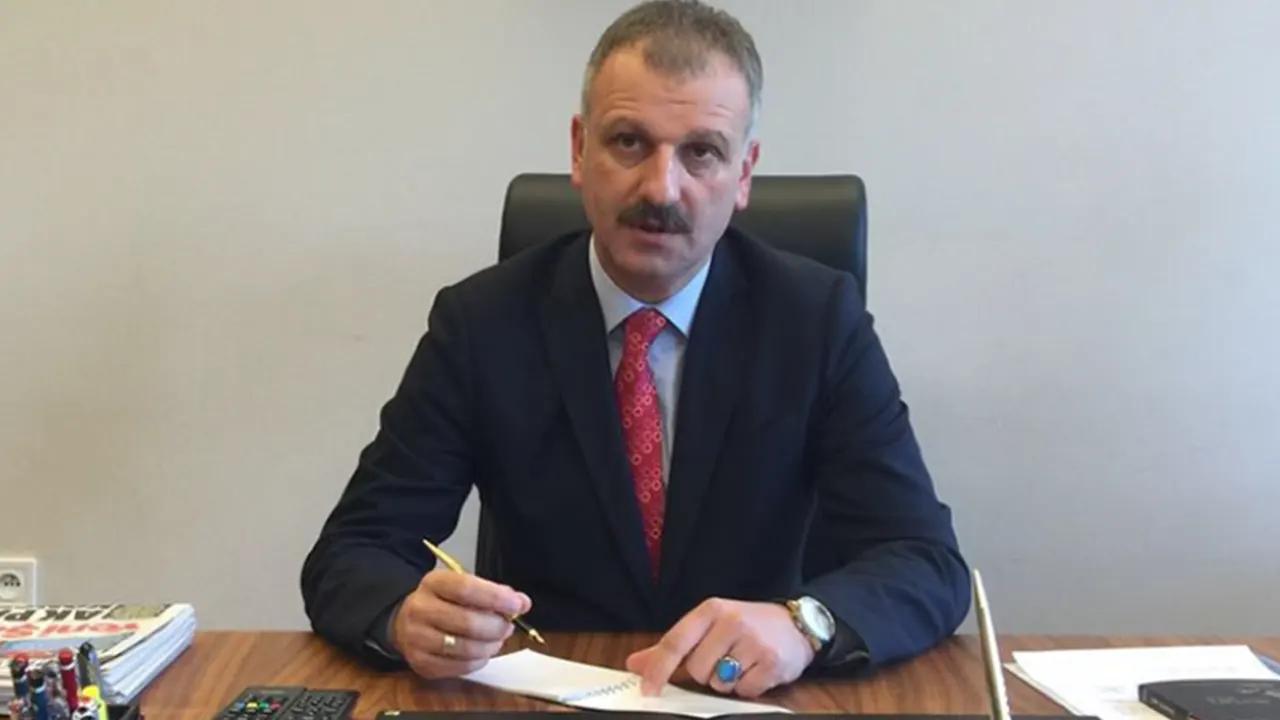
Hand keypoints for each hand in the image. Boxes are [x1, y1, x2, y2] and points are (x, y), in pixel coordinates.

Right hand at [390, 569, 531, 678]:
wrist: (405, 622)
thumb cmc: (442, 602)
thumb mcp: (462, 587)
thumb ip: (492, 593)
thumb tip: (522, 603)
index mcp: (432, 583)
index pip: (466, 589)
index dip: (496, 598)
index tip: (518, 604)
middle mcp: (420, 609)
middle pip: (467, 622)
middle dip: (497, 626)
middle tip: (508, 626)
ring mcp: (417, 638)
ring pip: (465, 648)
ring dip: (490, 645)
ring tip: (496, 639)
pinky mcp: (420, 663)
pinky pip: (459, 667)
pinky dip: (478, 660)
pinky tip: (481, 652)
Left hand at [625, 598, 814, 698]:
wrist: (797, 625)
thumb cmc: (747, 625)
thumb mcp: (709, 626)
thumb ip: (671, 647)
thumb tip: (635, 663)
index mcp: (711, 610)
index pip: (675, 642)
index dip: (658, 669)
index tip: (647, 689)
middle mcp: (731, 622)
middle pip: (696, 669)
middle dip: (706, 672)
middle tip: (724, 658)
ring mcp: (753, 642)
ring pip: (719, 682)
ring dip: (727, 681)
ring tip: (742, 663)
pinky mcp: (772, 663)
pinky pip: (744, 691)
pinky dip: (747, 687)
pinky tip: (757, 670)